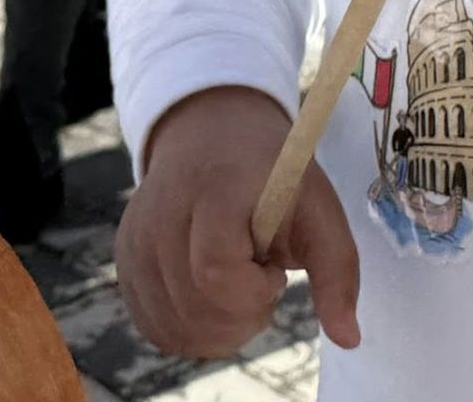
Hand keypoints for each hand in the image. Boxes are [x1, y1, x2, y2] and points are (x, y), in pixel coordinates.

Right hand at [117, 86, 359, 358]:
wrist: (216, 133)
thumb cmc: (275, 175)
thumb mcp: (319, 205)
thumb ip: (338, 269)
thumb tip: (349, 339)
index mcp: (219, 187)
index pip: (216, 270)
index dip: (251, 290)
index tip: (274, 271)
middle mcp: (164, 212)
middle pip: (194, 310)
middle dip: (242, 317)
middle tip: (261, 281)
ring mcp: (136, 238)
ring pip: (172, 329)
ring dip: (217, 329)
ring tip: (238, 285)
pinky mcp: (122, 260)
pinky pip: (153, 327)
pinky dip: (190, 329)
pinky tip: (212, 297)